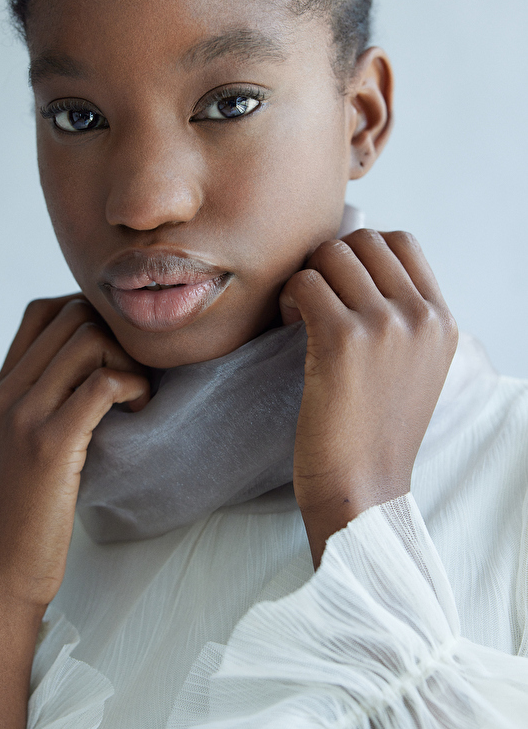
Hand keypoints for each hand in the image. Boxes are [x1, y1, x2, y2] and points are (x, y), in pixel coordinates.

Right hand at [0, 294, 148, 728]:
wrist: (5, 572)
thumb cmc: (28, 513)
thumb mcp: (24, 445)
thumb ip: (45, 403)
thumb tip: (97, 369)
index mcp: (1, 388)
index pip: (43, 310)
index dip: (88, 316)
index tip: (115, 354)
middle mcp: (8, 392)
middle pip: (75, 316)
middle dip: (119, 336)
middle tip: (135, 377)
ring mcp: (25, 416)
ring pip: (90, 340)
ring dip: (130, 360)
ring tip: (137, 398)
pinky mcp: (51, 444)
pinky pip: (103, 384)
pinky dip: (133, 387)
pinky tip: (138, 413)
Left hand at [279, 230, 457, 567]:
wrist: (361, 487)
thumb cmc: (373, 431)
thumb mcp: (413, 366)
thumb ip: (402, 315)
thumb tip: (357, 262)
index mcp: (441, 320)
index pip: (401, 242)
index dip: (360, 253)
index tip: (340, 285)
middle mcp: (420, 316)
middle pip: (363, 241)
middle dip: (328, 261)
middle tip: (315, 299)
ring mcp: (385, 325)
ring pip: (330, 255)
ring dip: (306, 278)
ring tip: (300, 315)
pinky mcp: (343, 338)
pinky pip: (304, 282)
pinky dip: (288, 298)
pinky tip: (290, 326)